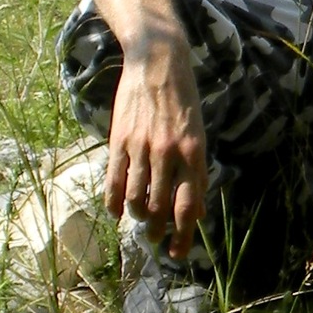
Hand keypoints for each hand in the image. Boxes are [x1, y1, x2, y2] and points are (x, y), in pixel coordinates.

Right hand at [103, 31, 207, 259]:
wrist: (158, 60)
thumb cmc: (183, 98)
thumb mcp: (199, 133)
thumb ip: (197, 173)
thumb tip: (198, 212)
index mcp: (193, 152)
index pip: (188, 206)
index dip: (183, 235)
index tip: (178, 252)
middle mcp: (168, 153)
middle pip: (160, 208)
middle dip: (159, 231)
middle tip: (158, 240)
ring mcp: (141, 147)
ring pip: (135, 199)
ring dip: (138, 217)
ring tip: (141, 221)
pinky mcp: (120, 140)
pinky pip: (113, 181)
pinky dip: (113, 203)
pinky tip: (116, 211)